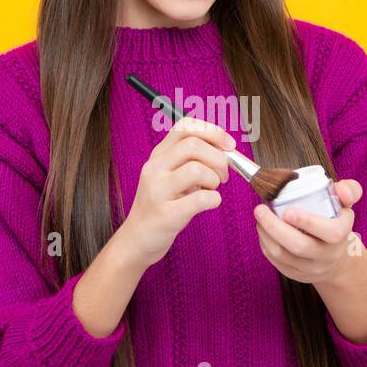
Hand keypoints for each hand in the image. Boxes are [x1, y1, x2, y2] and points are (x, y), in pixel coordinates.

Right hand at [117, 114, 234, 268]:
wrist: (137, 240)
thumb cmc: (162, 206)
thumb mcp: (171, 176)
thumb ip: (192, 160)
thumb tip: (226, 150)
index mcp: (158, 155)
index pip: (186, 126)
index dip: (213, 132)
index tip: (229, 146)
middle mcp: (155, 168)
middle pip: (194, 145)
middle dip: (219, 158)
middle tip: (223, 175)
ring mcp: (158, 191)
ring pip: (197, 169)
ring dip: (214, 179)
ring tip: (212, 190)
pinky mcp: (166, 215)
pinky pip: (200, 199)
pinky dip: (214, 200)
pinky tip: (210, 203)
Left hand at [253, 179, 362, 284]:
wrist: (336, 258)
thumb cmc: (336, 224)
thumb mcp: (346, 206)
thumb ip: (349, 190)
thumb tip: (340, 189)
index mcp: (341, 236)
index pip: (330, 232)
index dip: (308, 222)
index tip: (288, 211)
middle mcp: (328, 255)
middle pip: (300, 246)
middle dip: (275, 227)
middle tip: (260, 209)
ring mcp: (311, 268)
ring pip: (283, 255)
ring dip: (266, 235)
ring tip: (259, 217)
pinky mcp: (297, 274)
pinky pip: (277, 262)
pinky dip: (266, 245)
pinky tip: (262, 231)